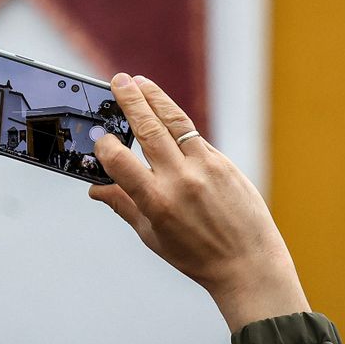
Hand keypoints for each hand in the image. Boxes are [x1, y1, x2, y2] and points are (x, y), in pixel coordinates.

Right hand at [89, 74, 309, 331]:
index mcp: (156, 202)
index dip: (104, 146)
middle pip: (149, 128)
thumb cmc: (196, 256)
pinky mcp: (224, 163)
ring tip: (140, 82)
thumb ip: (123, 206)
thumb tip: (95, 189)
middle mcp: (180, 180)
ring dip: (155, 98)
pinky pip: (195, 137)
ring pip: (175, 122)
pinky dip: (177, 124)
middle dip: (131, 100)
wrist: (249, 263)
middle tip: (118, 80)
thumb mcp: (152, 236)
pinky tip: (166, 116)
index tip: (100, 139)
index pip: (119, 161)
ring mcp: (205, 168)